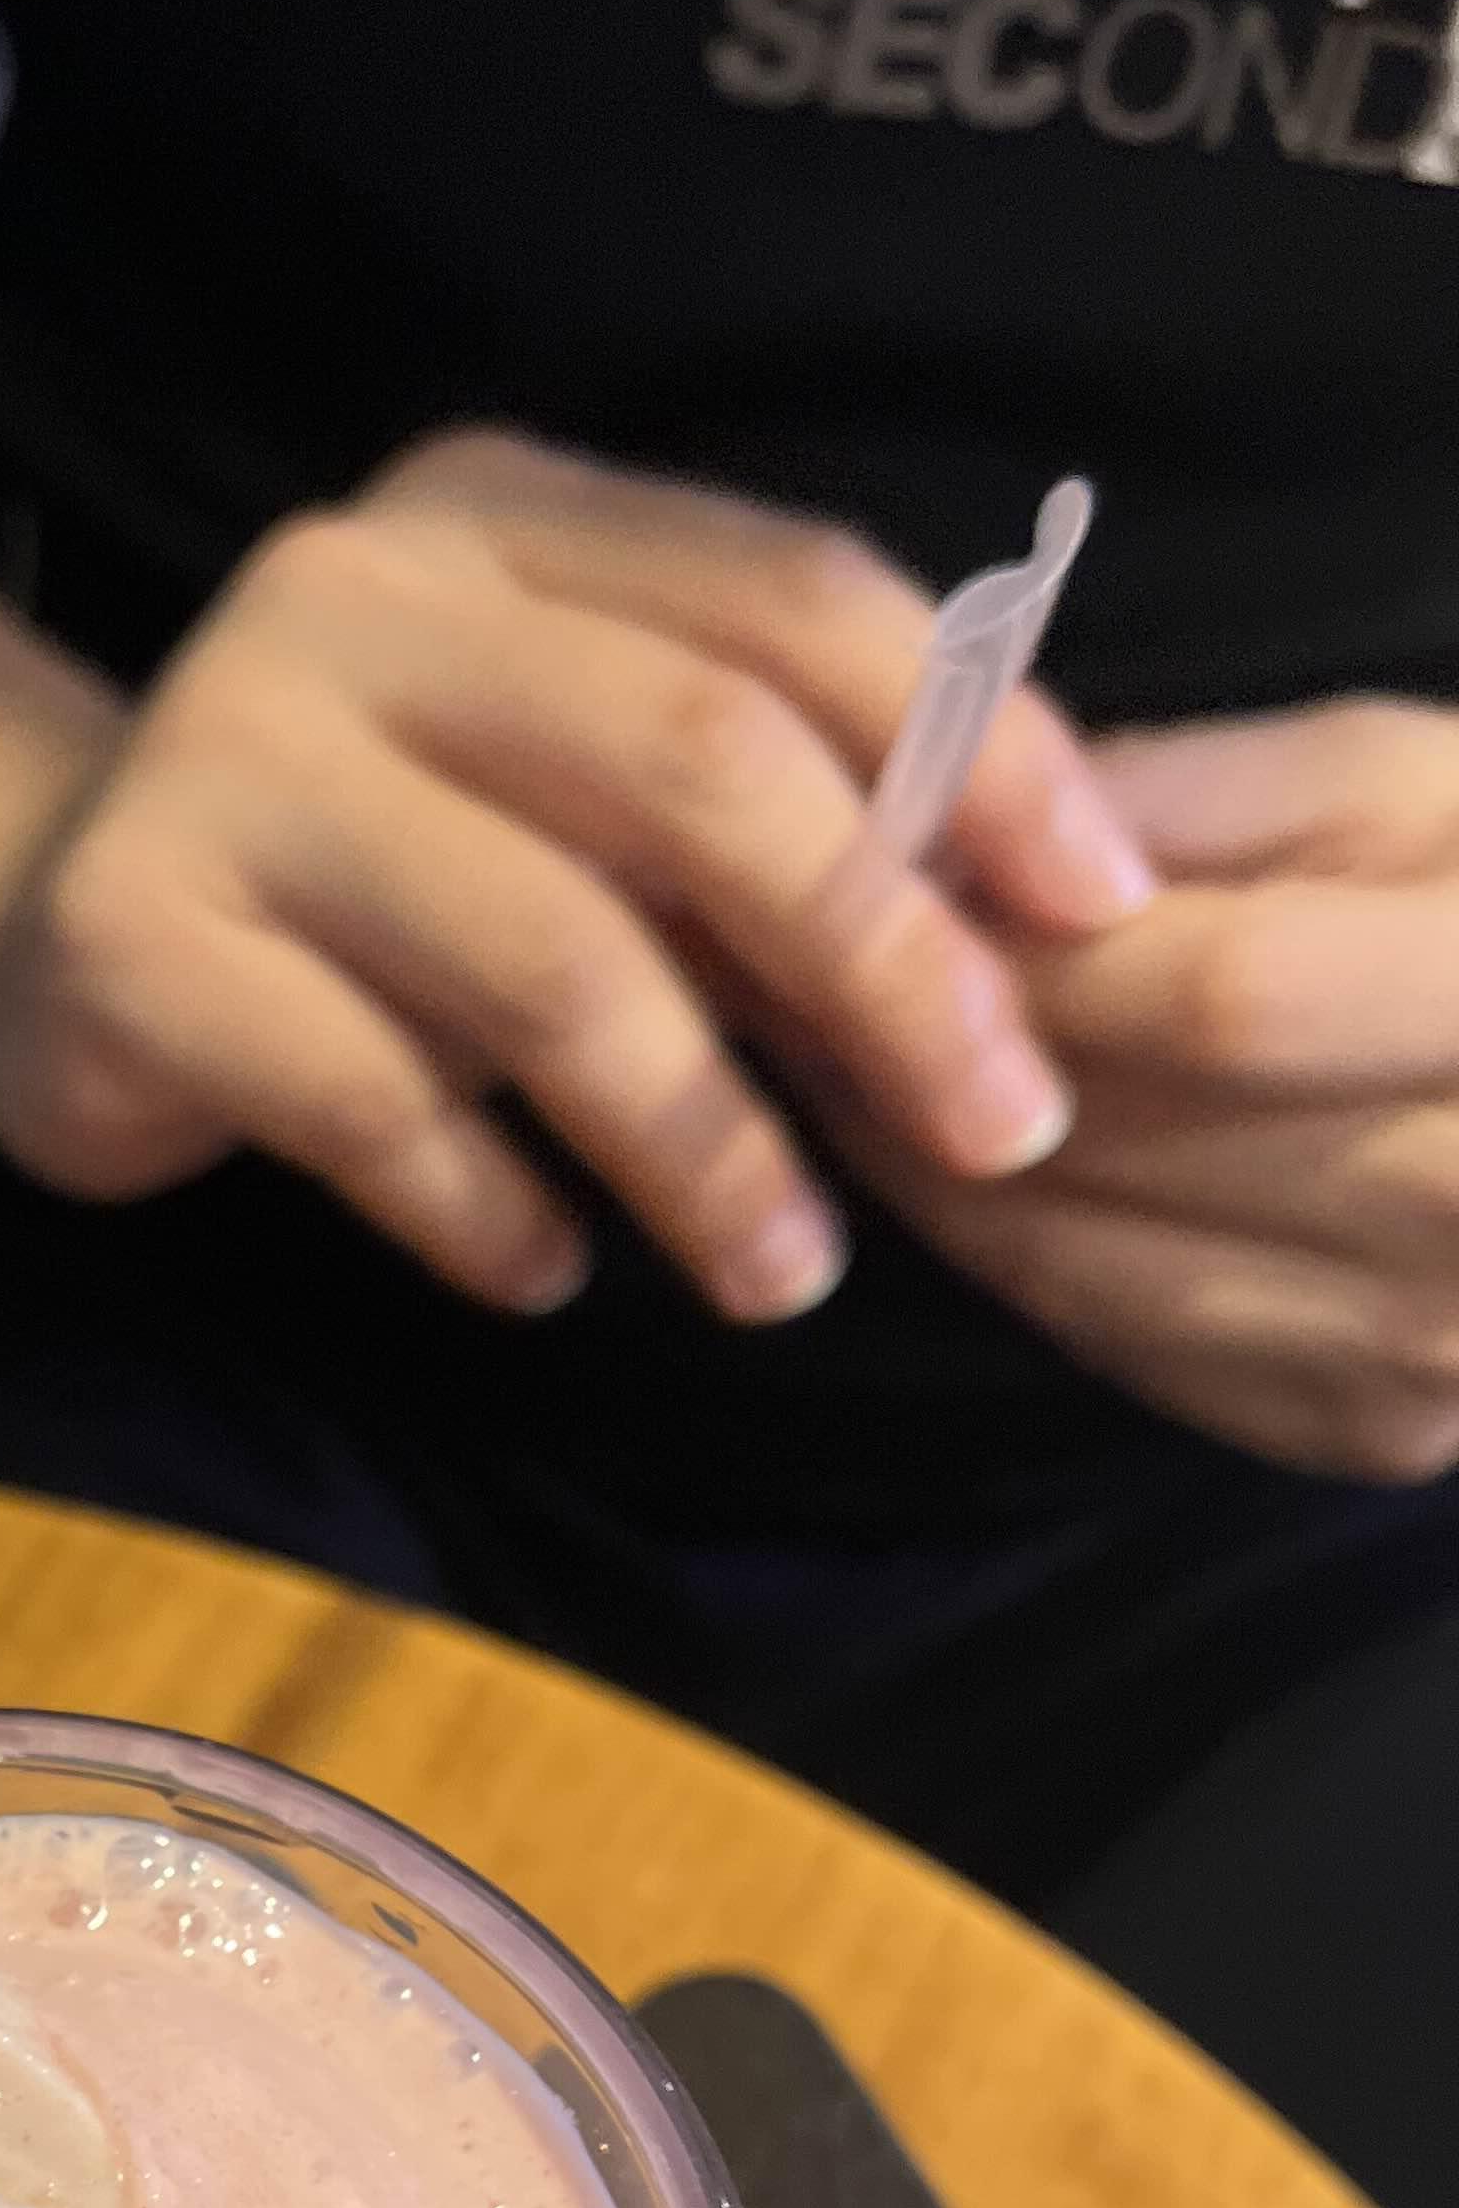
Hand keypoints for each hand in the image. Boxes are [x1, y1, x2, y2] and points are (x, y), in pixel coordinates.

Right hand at [0, 430, 1152, 1324]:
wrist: (18, 909)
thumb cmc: (355, 863)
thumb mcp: (550, 776)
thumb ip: (739, 801)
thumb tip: (1028, 931)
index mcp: (495, 516)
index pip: (793, 601)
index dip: (975, 756)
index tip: (1092, 923)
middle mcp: (353, 600)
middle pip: (699, 768)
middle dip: (881, 966)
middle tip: (997, 1131)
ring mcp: (221, 763)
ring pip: (548, 962)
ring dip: (704, 1146)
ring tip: (782, 1271)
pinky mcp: (133, 943)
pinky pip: (371, 1104)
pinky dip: (490, 1211)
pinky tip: (548, 1274)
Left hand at [855, 700, 1458, 1483]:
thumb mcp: (1409, 777)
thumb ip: (1196, 789)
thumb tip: (965, 812)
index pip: (1225, 999)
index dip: (1034, 951)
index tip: (879, 894)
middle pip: (1139, 1143)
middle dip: (949, 1059)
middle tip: (810, 983)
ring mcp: (1425, 1353)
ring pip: (1092, 1262)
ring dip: (939, 1173)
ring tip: (850, 1070)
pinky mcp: (1363, 1429)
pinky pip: (1121, 1337)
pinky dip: (1014, 1253)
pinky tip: (960, 1169)